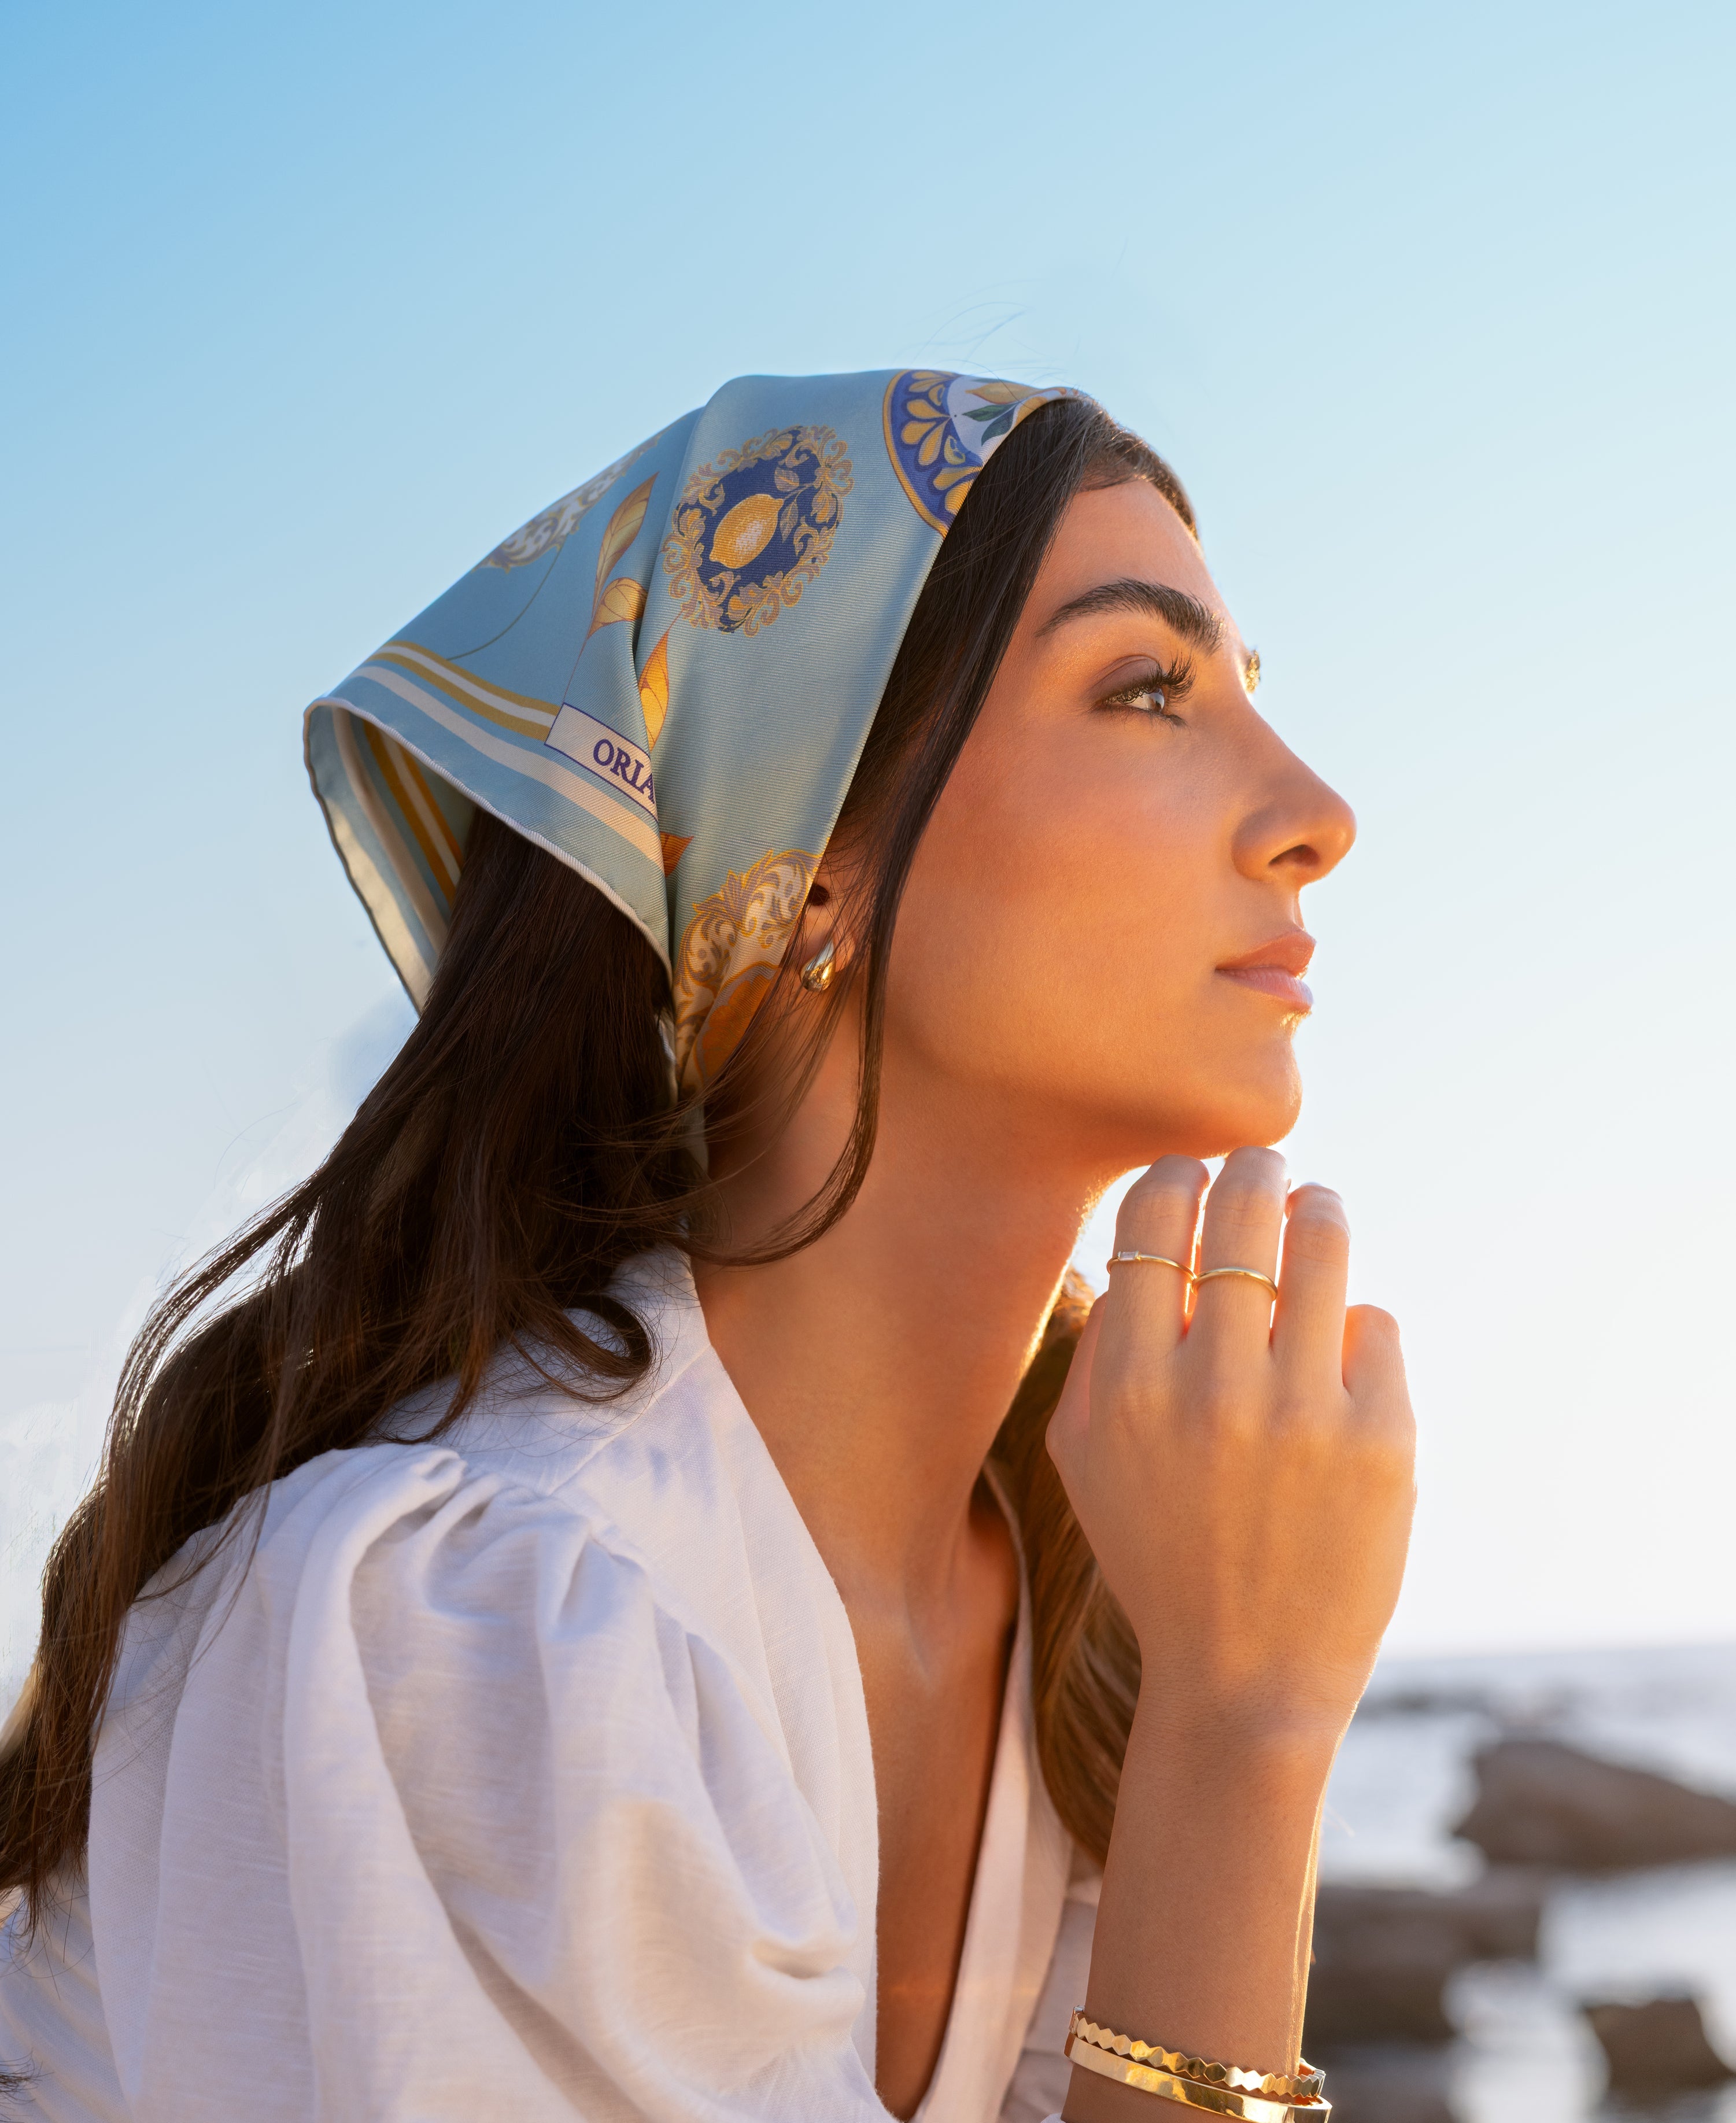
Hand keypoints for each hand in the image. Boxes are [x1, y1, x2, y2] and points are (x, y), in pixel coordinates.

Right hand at [1048, 1148, 1414, 1744]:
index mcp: (1126, 1389)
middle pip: (1241, 1208)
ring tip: (1314, 1211)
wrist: (1245, 1679)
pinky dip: (1355, 1322)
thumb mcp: (1084, 1457)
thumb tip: (1140, 1245)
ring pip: (1321, 1243)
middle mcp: (1212, 1390)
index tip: (1191, 1175)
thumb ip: (1096, 1350)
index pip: (1153, 1221)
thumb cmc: (1157, 1553)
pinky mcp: (1384, 1440)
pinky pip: (1374, 1322)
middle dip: (1254, 1168)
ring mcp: (1304, 1413)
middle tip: (1263, 1165)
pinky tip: (1337, 1345)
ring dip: (1317, 1211)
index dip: (1176, 1177)